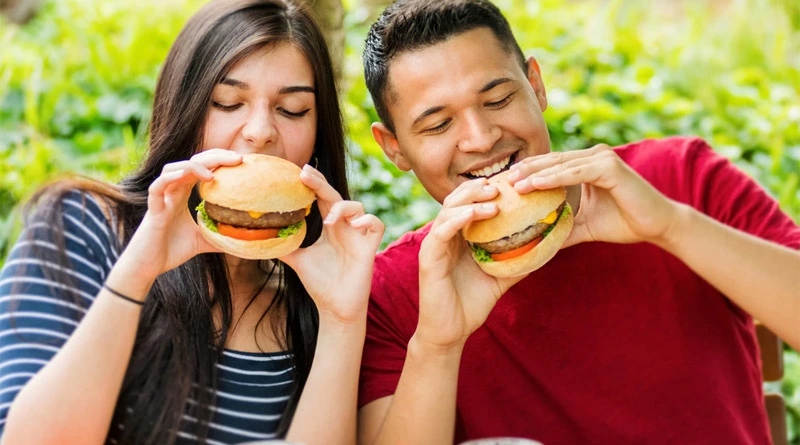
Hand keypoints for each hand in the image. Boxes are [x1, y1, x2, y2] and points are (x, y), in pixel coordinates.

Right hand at [122, 149, 242, 280]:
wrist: (147, 267)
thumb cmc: (170, 251)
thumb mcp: (203, 241)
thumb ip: (220, 237)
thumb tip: (244, 241)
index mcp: (182, 194)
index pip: (201, 168)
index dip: (218, 161)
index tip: (240, 162)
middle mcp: (171, 192)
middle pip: (190, 163)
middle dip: (214, 157)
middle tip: (237, 158)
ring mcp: (161, 200)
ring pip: (171, 169)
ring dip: (193, 166)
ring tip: (213, 173)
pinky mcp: (152, 211)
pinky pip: (156, 189)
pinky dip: (169, 179)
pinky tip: (184, 175)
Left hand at [280, 165, 383, 324]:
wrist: (334, 308)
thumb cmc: (320, 283)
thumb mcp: (297, 260)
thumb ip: (283, 247)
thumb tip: (259, 238)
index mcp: (330, 227)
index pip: (322, 198)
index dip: (314, 184)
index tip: (299, 172)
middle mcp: (345, 228)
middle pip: (336, 196)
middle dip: (321, 184)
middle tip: (305, 174)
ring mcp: (358, 237)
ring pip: (358, 207)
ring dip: (343, 208)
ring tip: (328, 220)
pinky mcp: (369, 249)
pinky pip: (377, 225)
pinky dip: (368, 220)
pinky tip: (354, 224)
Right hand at [415, 179, 527, 351]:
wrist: (451, 332)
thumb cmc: (472, 304)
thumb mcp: (501, 277)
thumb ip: (517, 260)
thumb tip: (546, 247)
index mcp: (459, 237)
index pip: (470, 203)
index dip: (487, 190)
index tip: (510, 183)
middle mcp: (445, 236)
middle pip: (457, 199)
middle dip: (479, 188)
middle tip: (503, 183)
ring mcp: (435, 245)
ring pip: (449, 210)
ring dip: (471, 200)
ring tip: (494, 196)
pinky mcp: (428, 258)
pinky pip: (441, 232)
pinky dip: (457, 219)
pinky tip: (474, 213)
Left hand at [508, 144, 680, 247]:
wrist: (657, 226)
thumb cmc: (625, 223)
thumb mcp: (585, 226)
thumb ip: (563, 227)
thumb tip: (538, 241)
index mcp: (586, 166)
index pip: (549, 166)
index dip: (526, 174)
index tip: (503, 184)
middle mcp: (593, 157)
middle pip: (550, 162)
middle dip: (524, 170)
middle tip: (500, 180)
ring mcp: (602, 159)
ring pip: (560, 165)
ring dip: (534, 173)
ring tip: (512, 183)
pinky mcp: (610, 167)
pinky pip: (575, 173)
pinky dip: (554, 178)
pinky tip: (535, 184)